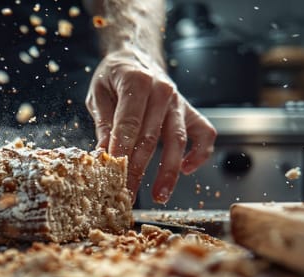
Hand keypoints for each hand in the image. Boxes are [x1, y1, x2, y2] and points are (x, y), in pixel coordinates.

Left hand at [86, 48, 216, 203]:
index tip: (113, 174)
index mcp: (137, 81)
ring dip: (169, 171)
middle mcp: (162, 91)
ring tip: (160, 195)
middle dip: (138, 170)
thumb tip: (103, 154)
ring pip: (177, 141)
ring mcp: (178, 102)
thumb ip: (104, 123)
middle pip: (151, 138)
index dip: (121, 151)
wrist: (136, 55)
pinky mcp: (190, 111)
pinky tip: (187, 169)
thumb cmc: (115, 76)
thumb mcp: (99, 94)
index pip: (129, 124)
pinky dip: (199, 153)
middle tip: (126, 194)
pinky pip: (204, 134)